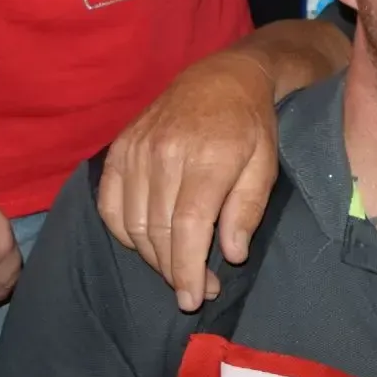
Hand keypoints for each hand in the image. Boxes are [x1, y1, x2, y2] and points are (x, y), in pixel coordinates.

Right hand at [97, 50, 280, 311]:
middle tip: (195, 292)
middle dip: (175, 271)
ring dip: (151, 258)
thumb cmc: (251, 125)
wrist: (222, 77)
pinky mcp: (119, 149)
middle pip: (158, 231)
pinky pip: (110, 205)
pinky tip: (146, 244)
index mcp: (208, 157)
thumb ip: (247, 209)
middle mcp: (166, 153)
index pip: (188, 227)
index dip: (188, 269)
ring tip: (177, 271)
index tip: (195, 299)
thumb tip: (231, 255)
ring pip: (132, 223)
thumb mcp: (266, 164)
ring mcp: (137, 149)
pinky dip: (124, 233)